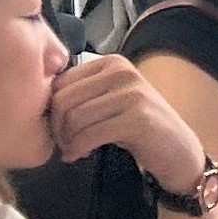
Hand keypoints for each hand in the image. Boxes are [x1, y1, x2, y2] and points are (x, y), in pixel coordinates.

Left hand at [44, 55, 205, 193]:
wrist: (179, 151)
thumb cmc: (138, 127)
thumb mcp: (111, 100)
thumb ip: (83, 94)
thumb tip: (38, 102)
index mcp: (112, 63)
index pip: (60, 81)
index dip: (51, 109)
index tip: (60, 129)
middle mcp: (122, 71)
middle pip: (63, 99)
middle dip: (56, 127)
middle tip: (64, 143)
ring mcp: (132, 93)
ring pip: (74, 118)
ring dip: (67, 141)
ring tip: (73, 150)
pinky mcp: (137, 118)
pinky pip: (89, 134)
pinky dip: (77, 149)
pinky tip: (80, 155)